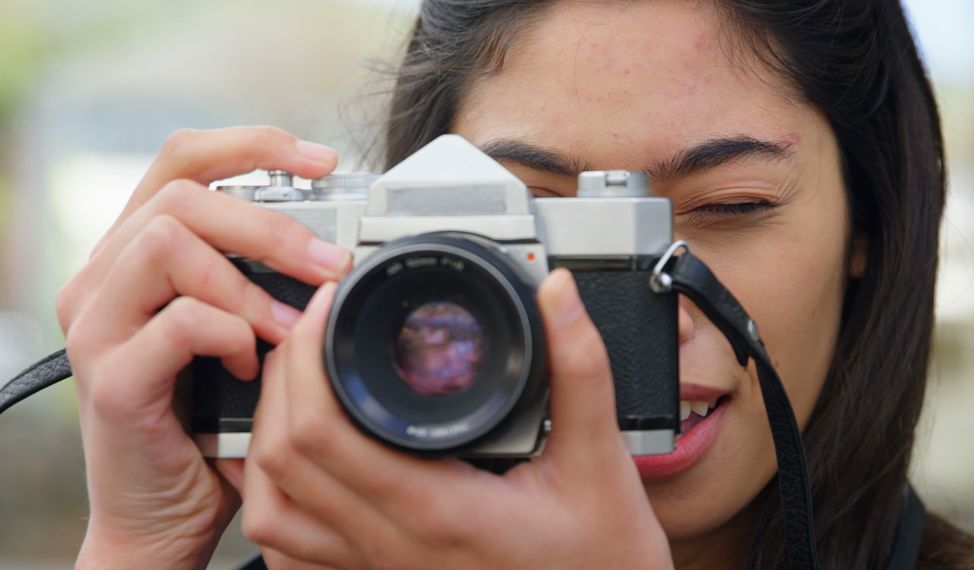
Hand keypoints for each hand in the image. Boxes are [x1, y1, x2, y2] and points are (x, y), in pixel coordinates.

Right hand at [55, 127, 352, 567]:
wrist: (168, 513)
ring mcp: (97, 325)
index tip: (324, 161)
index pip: (182, 161)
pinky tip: (251, 365)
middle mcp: (104, 277)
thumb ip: (264, 282)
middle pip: (182, 194)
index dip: (252, 146)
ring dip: (250, 279)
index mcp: (138, 253)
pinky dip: (231, 334)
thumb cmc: (214, 420)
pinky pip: (178, 322)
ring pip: (170, 243)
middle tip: (330, 263)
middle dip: (271, 222)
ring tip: (291, 323)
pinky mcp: (110, 378)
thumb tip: (339, 244)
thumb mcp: (244, 332)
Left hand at [230, 270, 673, 569]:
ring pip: (274, 506)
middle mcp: (394, 544)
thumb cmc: (602, 560)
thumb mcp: (601, 461)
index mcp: (438, 509)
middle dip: (283, 377)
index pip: (322, 432)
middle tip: (316, 326)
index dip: (308, 357)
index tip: (334, 307)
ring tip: (298, 381)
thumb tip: (558, 296)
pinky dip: (278, 491)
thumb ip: (580, 371)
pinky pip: (293, 544)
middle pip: (282, 458)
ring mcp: (380, 566)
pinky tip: (299, 456)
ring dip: (267, 434)